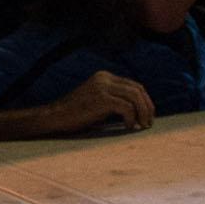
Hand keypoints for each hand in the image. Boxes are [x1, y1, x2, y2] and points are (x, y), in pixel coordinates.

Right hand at [36, 69, 155, 134]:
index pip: (134, 85)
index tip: (147, 117)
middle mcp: (104, 78)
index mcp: (104, 77)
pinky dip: (131, 118)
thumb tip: (139, 110)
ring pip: (135, 97)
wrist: (55, 117)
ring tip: (142, 125)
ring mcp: (102, 87)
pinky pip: (126, 107)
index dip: (145, 101)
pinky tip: (128, 126)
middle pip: (138, 89)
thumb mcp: (98, 102)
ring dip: (143, 112)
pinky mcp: (101, 99)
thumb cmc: (76, 114)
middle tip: (148, 123)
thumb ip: (115, 99)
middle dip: (147, 107)